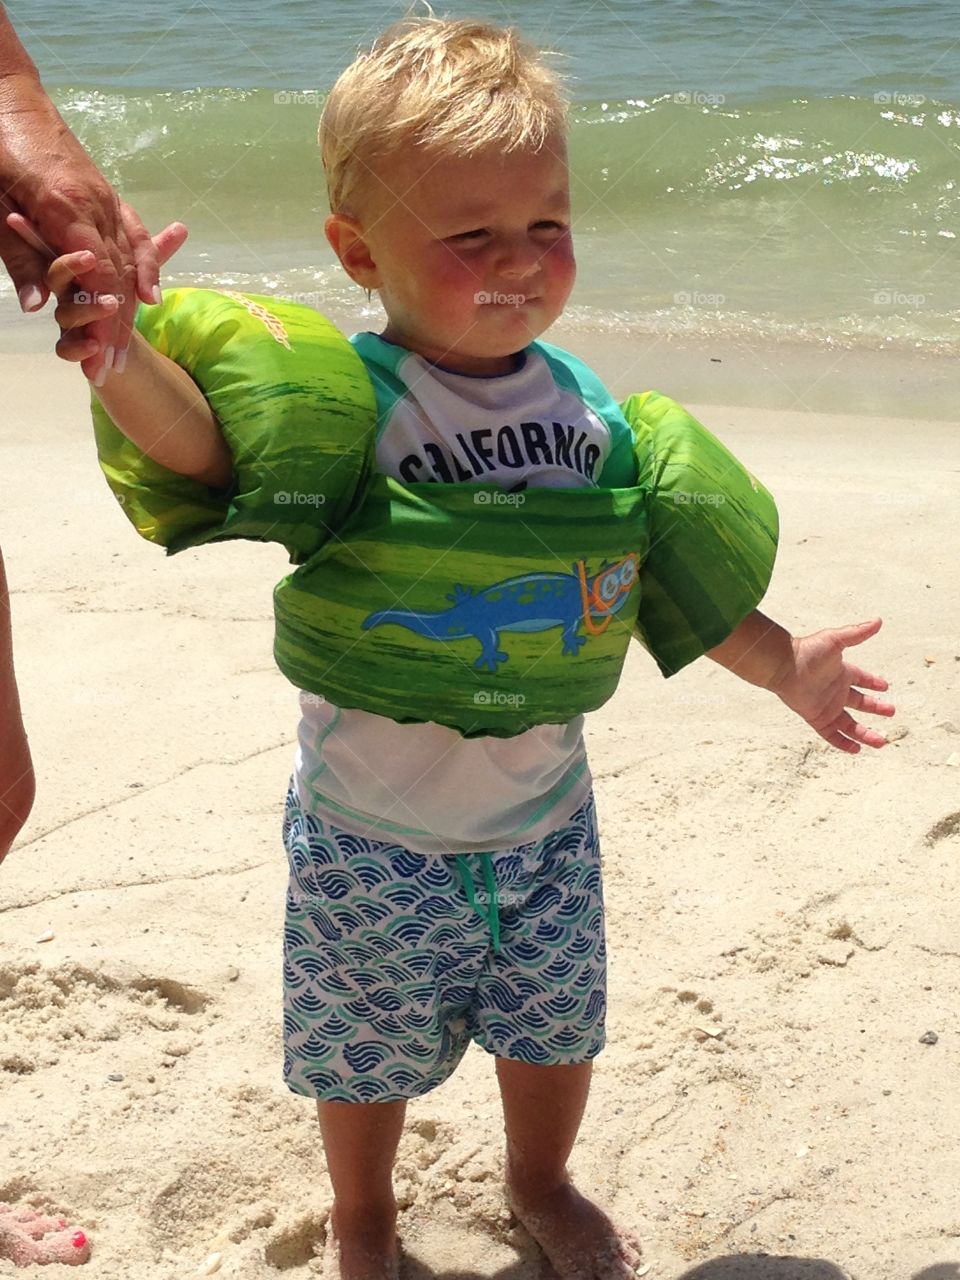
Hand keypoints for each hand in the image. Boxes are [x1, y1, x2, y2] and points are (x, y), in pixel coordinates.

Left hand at [0, 89, 160, 379]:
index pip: (99, 275)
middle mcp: (96, 205)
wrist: (8, 94)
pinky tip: (150, 295)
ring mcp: (106, 199)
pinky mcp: (106, 195)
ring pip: (130, 261)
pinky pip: (135, 235)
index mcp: (67, 206)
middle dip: (116, 329)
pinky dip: (147, 266)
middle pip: (119, 278)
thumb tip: (40, 306)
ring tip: (123, 351)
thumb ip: (20, 255)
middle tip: (109, 372)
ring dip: (131, 310)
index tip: (99, 357)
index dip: (102, 320)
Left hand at [768, 618, 894, 752]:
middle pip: (860, 703)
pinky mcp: (816, 718)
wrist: (783, 666)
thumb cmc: (807, 651)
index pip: (861, 679)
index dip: (873, 682)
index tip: (886, 687)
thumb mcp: (836, 640)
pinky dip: (843, 743)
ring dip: (865, 733)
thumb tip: (878, 621)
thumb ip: (857, 633)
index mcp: (842, 672)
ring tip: (882, 741)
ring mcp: (826, 706)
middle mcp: (835, 691)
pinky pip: (832, 734)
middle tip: (891, 712)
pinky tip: (857, 750)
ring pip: (849, 724)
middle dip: (876, 708)